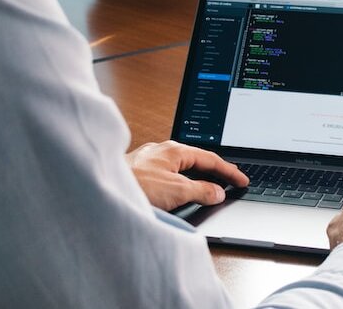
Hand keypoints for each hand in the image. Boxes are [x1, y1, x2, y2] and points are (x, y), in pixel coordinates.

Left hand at [125, 141, 248, 210]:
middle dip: (215, 171)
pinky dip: (182, 181)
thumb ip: (201, 191)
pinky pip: (168, 174)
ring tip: (210, 187)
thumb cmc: (133, 185)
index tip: (242, 180)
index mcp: (174, 150)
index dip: (229, 171)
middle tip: (231, 181)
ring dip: (197, 177)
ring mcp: (149, 160)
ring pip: (181, 167)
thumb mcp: (176, 191)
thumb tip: (217, 192)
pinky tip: (180, 190)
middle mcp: (162, 151)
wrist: (100, 191)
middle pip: (196, 160)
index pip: (210, 159)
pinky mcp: (139, 172)